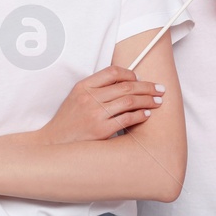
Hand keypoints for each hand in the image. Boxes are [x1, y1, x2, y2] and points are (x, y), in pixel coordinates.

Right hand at [42, 66, 164, 142]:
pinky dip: (140, 115)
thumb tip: (125, 82)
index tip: (140, 78)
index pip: (112, 72)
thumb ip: (96, 87)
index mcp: (83, 86)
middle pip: (126, 86)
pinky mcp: (101, 130)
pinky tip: (147, 115)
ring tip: (158, 101)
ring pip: (129, 101)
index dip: (130, 73)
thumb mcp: (77, 97)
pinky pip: (126, 119)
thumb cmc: (68, 120)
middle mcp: (89, 98)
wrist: (55, 143)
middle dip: (147, 87)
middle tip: (160, 89)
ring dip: (148, 100)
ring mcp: (95, 114)